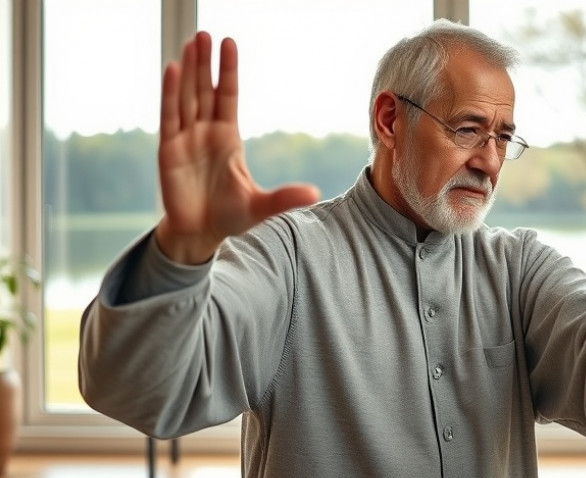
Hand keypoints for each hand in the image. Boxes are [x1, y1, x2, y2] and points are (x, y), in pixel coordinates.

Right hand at [155, 32, 319, 263]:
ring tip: (191, 42)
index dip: (227, 70)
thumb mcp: (261, 206)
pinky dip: (170, 93)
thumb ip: (284, 197)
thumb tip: (315, 193)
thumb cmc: (230, 217)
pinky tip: (172, 70)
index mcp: (228, 138)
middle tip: (206, 33)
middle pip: (205, 90)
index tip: (229, 42)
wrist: (201, 234)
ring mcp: (186, 139)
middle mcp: (205, 132)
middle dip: (206, 62)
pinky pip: (169, 117)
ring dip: (189, 70)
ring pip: (187, 97)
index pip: (227, 95)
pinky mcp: (168, 151)